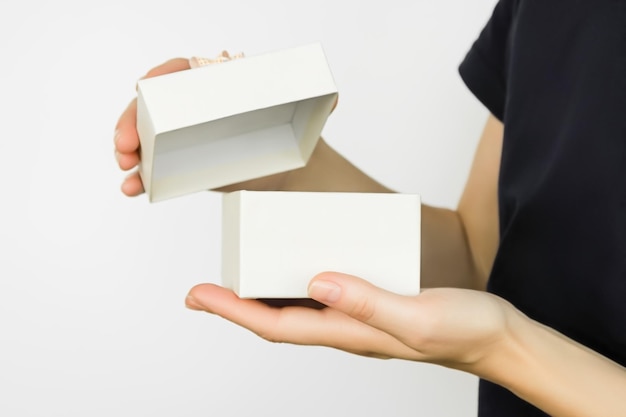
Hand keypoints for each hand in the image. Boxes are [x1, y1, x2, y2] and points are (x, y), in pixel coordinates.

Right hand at [113, 57, 338, 196]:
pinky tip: (132, 187)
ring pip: (144, 137)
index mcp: (215, 85)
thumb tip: (333, 100)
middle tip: (125, 144)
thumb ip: (316, 103)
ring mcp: (182, 136)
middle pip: (151, 106)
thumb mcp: (301, 115)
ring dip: (128, 149)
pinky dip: (138, 176)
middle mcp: (192, 108)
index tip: (143, 86)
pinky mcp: (180, 163)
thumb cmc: (289, 134)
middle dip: (130, 121)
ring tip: (126, 166)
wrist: (288, 168)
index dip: (158, 76)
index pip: (180, 72)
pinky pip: (152, 167)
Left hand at [185, 272, 519, 371]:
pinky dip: (298, 282)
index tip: (200, 296)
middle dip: (236, 306)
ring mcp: (358, 317)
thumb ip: (368, 302)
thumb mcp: (418, 316)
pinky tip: (298, 267)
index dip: (235, 310)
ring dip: (261, 296)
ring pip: (297, 308)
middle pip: (277, 318)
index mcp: (350, 332)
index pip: (277, 323)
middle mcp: (346, 327)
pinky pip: (324, 294)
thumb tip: (318, 282)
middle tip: (203, 290)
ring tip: (237, 277)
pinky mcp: (372, 303)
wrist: (495, 338)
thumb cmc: (464, 331)